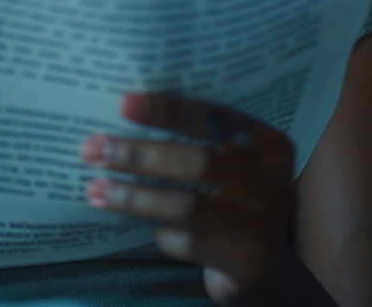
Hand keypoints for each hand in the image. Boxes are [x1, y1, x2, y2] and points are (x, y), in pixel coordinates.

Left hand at [80, 92, 294, 305]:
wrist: (259, 267)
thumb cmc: (229, 197)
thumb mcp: (227, 162)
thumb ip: (195, 138)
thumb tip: (125, 113)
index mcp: (270, 145)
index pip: (215, 118)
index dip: (168, 110)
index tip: (123, 104)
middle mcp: (276, 184)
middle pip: (199, 162)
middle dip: (141, 155)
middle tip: (95, 150)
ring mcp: (267, 229)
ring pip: (189, 206)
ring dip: (135, 196)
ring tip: (96, 188)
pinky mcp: (249, 267)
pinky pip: (190, 244)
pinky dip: (162, 233)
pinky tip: (147, 228)